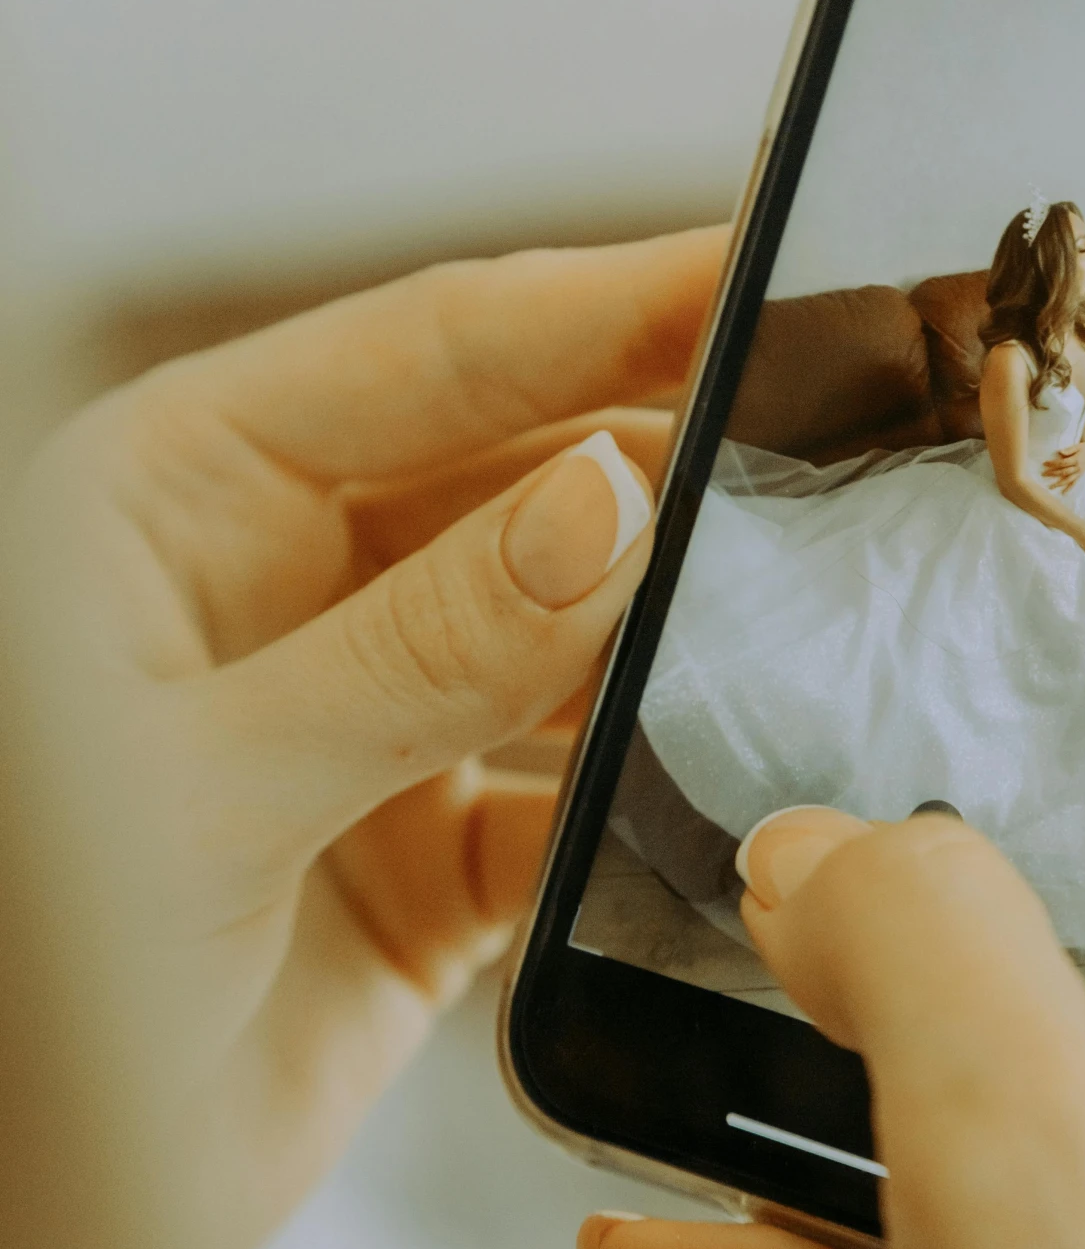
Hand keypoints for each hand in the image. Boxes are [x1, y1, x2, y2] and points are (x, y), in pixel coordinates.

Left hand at [22, 229, 721, 1248]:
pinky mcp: (419, 864)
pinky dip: (647, 804)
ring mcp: (361, 723)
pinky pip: (572, 798)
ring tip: (807, 603)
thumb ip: (409, 649)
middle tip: (838, 428)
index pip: (438, 348)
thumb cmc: (10, 987)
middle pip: (523, 472)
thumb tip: (600, 506)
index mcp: (183, 496)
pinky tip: (721, 794)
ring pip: (565, 633)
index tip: (761, 262)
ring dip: (670, 631)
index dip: (612, 300)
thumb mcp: (189, 793)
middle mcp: (283, 588)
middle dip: (671, 455)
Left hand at [1040, 438, 1084, 489]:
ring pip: (1068, 480)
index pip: (1062, 463)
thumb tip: (1060, 451)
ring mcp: (1079, 473)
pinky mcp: (1080, 475)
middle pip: (1063, 472)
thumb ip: (1069, 450)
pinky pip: (1074, 483)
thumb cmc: (1083, 447)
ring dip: (1059, 484)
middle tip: (1043, 474)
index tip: (1044, 463)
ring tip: (1050, 487)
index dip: (1053, 463)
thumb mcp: (1077, 446)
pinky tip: (1063, 493)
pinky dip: (1069, 488)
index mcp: (1076, 460)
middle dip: (1053, 473)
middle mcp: (1077, 468)